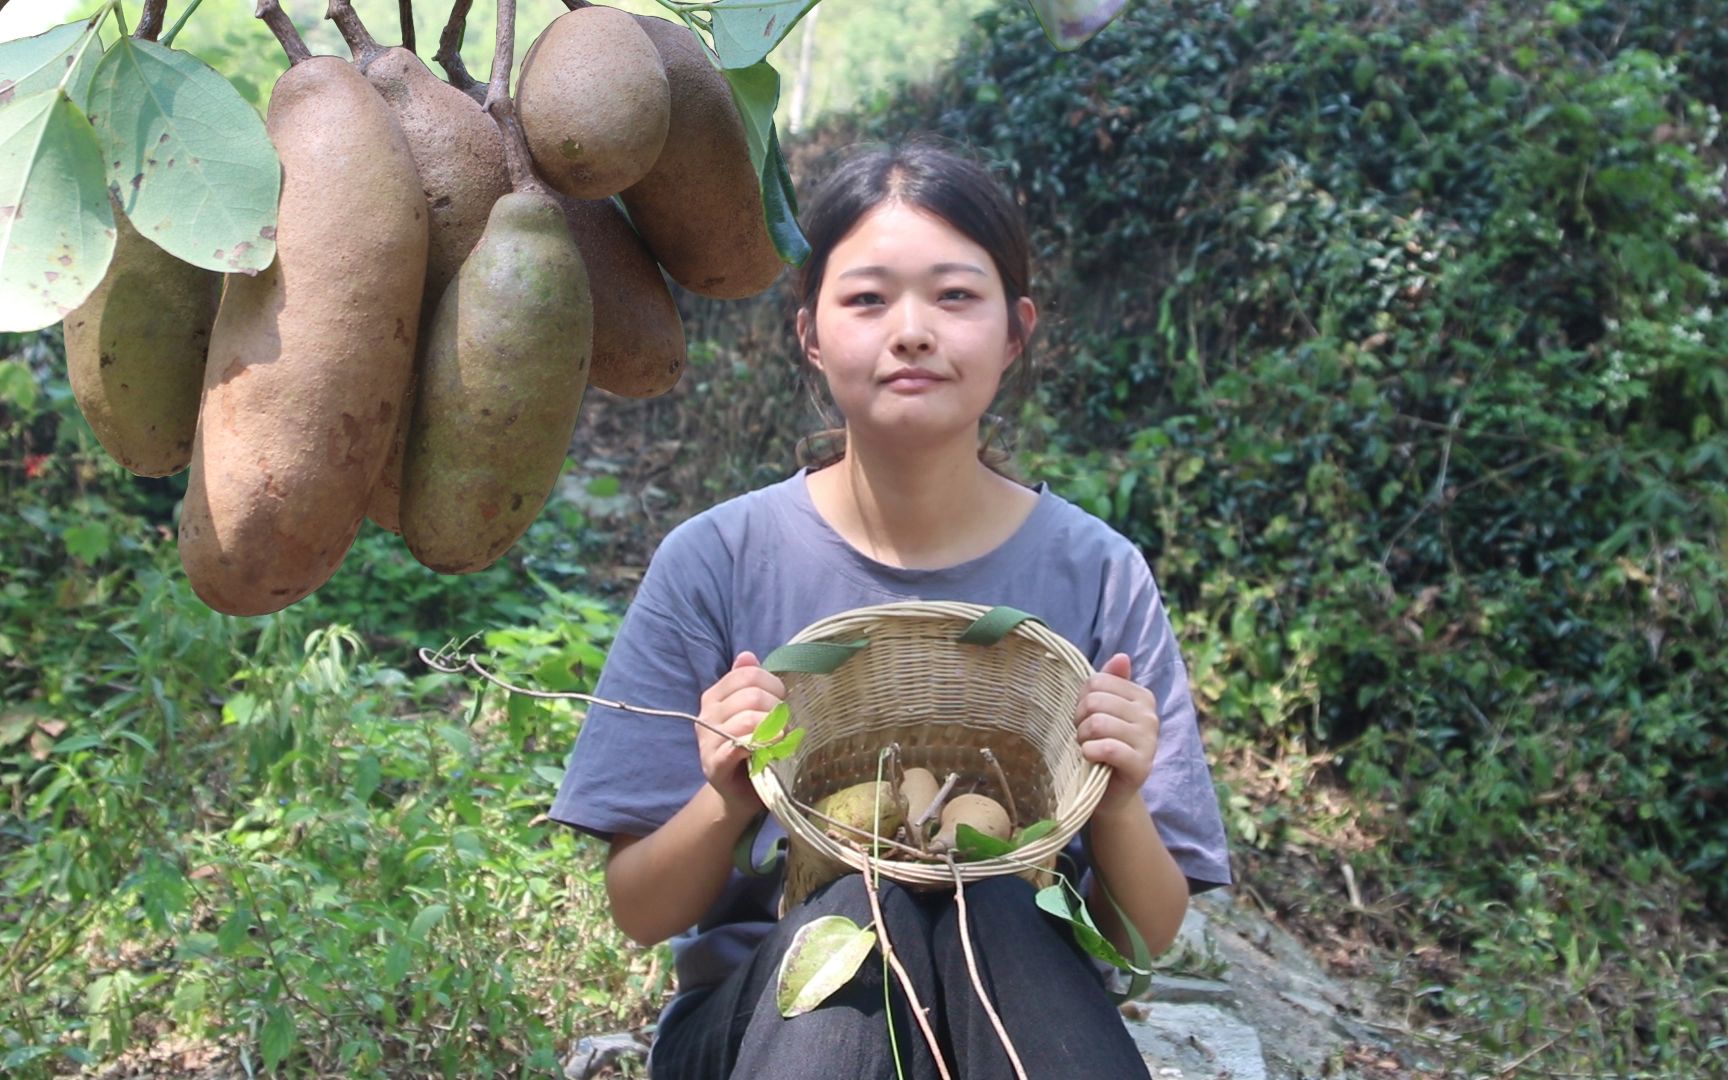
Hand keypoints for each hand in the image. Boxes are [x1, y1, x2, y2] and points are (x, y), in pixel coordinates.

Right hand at [696, 651, 785, 814]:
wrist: (738, 793)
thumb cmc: (751, 747)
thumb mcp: (752, 711)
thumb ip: (750, 683)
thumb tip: (747, 655)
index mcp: (715, 696)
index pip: (748, 675)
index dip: (773, 685)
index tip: (782, 701)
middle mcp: (707, 714)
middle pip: (751, 696)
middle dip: (776, 709)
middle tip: (783, 726)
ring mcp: (708, 740)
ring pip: (749, 719)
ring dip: (774, 730)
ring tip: (780, 741)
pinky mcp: (713, 765)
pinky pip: (736, 747)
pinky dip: (756, 745)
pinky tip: (768, 749)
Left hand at [1074, 652, 1160, 813]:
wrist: (1112, 791)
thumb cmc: (1104, 745)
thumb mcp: (1104, 711)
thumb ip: (1110, 682)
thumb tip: (1121, 656)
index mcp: (1142, 697)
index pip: (1097, 681)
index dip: (1081, 699)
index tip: (1084, 717)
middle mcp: (1149, 716)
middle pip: (1094, 701)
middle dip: (1079, 720)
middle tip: (1084, 736)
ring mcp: (1149, 741)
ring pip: (1097, 724)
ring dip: (1082, 738)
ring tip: (1088, 747)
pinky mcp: (1141, 765)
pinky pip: (1107, 748)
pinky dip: (1090, 752)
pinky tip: (1091, 758)